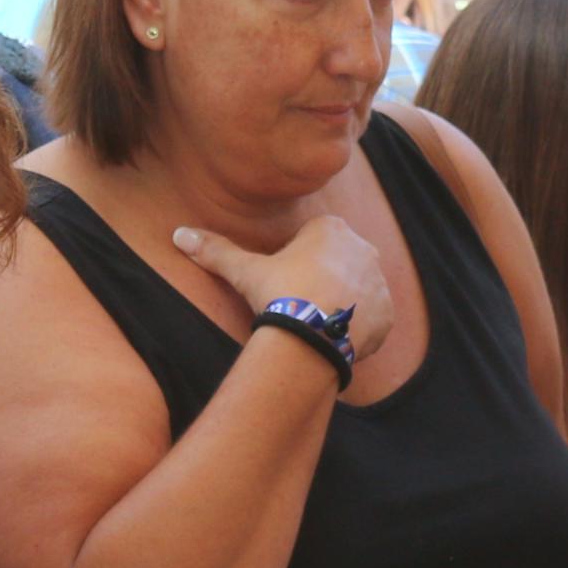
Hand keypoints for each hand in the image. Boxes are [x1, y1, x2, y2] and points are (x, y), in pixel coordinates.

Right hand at [173, 214, 394, 363]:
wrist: (309, 337)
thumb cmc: (279, 294)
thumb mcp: (244, 270)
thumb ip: (215, 250)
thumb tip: (178, 235)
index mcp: (332, 229)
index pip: (314, 240)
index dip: (297, 261)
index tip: (284, 282)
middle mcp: (364, 249)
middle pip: (339, 263)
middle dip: (323, 280)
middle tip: (298, 304)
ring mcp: (380, 283)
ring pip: (357, 290)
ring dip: (341, 304)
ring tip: (314, 324)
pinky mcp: (388, 315)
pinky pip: (373, 318)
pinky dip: (357, 328)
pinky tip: (332, 338)